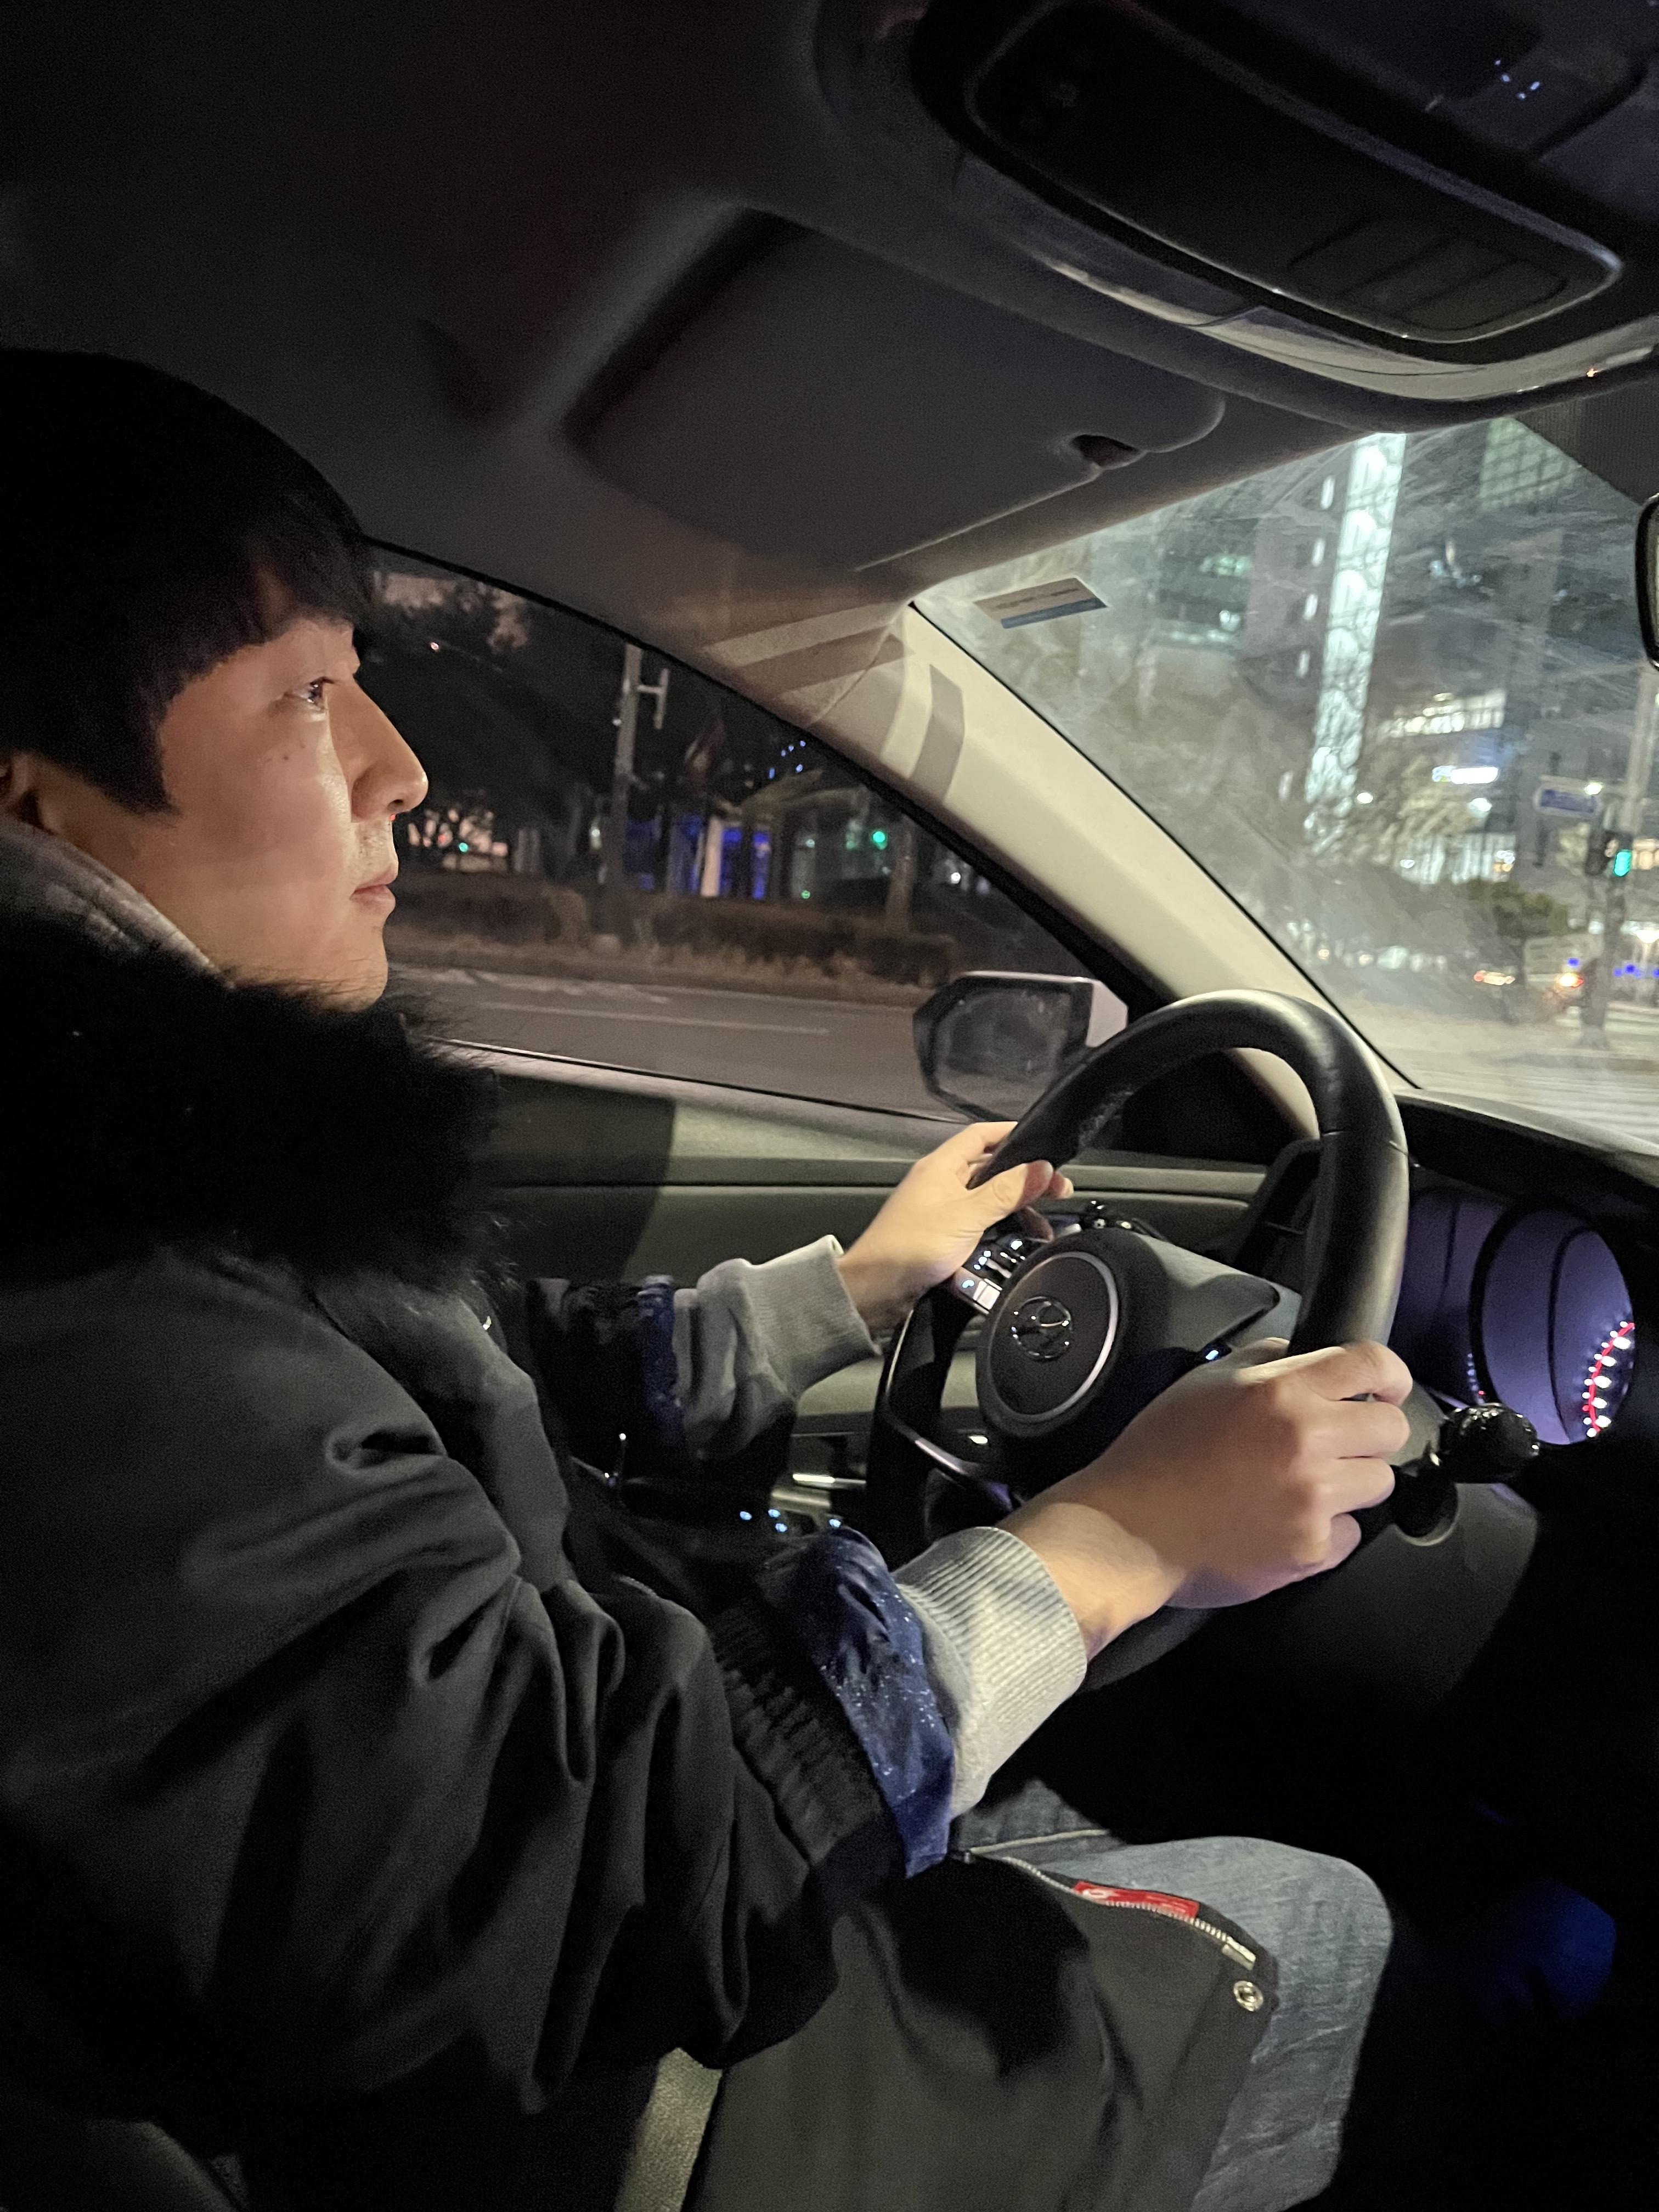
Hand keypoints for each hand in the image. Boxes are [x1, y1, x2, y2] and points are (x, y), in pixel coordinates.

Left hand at [835, 1121, 1072, 1332]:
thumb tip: (1042, 1167)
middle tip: (1057, 1189)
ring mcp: (942, 1209)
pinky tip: (1018, 1241)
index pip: (981, 1135)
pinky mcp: (943, 1236)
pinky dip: (1000, 1229)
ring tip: (1044, 1222)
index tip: (1044, 1141)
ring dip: (1015, 1207)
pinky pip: (979, 1224)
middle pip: (990, 1168)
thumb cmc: (912, 1246)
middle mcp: (941, 1182)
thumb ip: (1005, 1192)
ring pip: (987, 1199)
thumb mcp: (967, 1215)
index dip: (1012, 1132)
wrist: (875, 1290)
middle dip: (1024, 1177)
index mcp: (941, 1166)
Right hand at [1006, 1338, 1410, 1656]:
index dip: (1388, 1374)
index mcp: (1281, 1391)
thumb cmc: (1156, 1456)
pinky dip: (1327, 1530)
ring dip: (1350, 1482)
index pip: (1373, 1364)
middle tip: (1336, 1443)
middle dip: (1368, 1433)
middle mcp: (1306, 1441)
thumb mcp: (1203, 1382)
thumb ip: (1263, 1362)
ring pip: (1379, 1482)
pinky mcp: (1311, 1549)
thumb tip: (1305, 1357)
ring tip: (1301, 1487)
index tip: (1385, 1386)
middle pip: (1391, 1427)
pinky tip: (1283, 1521)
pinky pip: (1350, 1533)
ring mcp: (1313, 1499)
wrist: (1127, 1531)